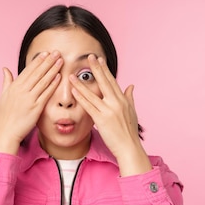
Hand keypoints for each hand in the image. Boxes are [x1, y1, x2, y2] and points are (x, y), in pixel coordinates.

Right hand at [0, 51, 61, 154]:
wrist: (6, 131)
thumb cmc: (5, 115)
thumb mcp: (2, 96)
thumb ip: (6, 81)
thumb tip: (5, 69)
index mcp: (14, 87)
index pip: (28, 70)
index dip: (38, 61)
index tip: (45, 53)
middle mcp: (21, 91)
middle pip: (37, 73)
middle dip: (48, 62)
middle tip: (56, 52)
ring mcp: (29, 99)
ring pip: (43, 81)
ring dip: (52, 70)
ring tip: (60, 61)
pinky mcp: (36, 107)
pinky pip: (46, 93)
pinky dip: (53, 84)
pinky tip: (59, 77)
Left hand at [69, 54, 151, 175]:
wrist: (130, 148)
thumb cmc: (129, 132)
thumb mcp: (132, 112)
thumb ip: (129, 97)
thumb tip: (131, 85)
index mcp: (123, 100)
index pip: (112, 81)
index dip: (105, 70)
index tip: (99, 59)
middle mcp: (117, 103)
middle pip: (104, 82)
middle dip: (96, 69)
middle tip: (89, 56)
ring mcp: (109, 111)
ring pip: (93, 94)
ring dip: (81, 84)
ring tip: (72, 75)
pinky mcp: (102, 120)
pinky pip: (89, 106)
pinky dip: (81, 98)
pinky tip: (73, 91)